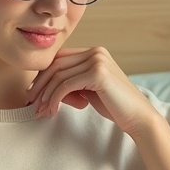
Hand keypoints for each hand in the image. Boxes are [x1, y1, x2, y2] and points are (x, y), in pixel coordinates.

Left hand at [29, 47, 155, 135]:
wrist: (138, 117)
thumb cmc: (115, 106)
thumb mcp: (89, 90)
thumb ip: (72, 83)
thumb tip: (43, 87)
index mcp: (94, 52)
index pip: (60, 58)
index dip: (43, 75)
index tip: (33, 92)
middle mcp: (96, 52)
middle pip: (56, 64)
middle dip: (40, 85)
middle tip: (31, 102)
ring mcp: (97, 61)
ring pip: (58, 75)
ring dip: (45, 95)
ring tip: (40, 111)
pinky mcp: (97, 73)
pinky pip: (65, 85)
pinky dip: (54, 99)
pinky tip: (52, 110)